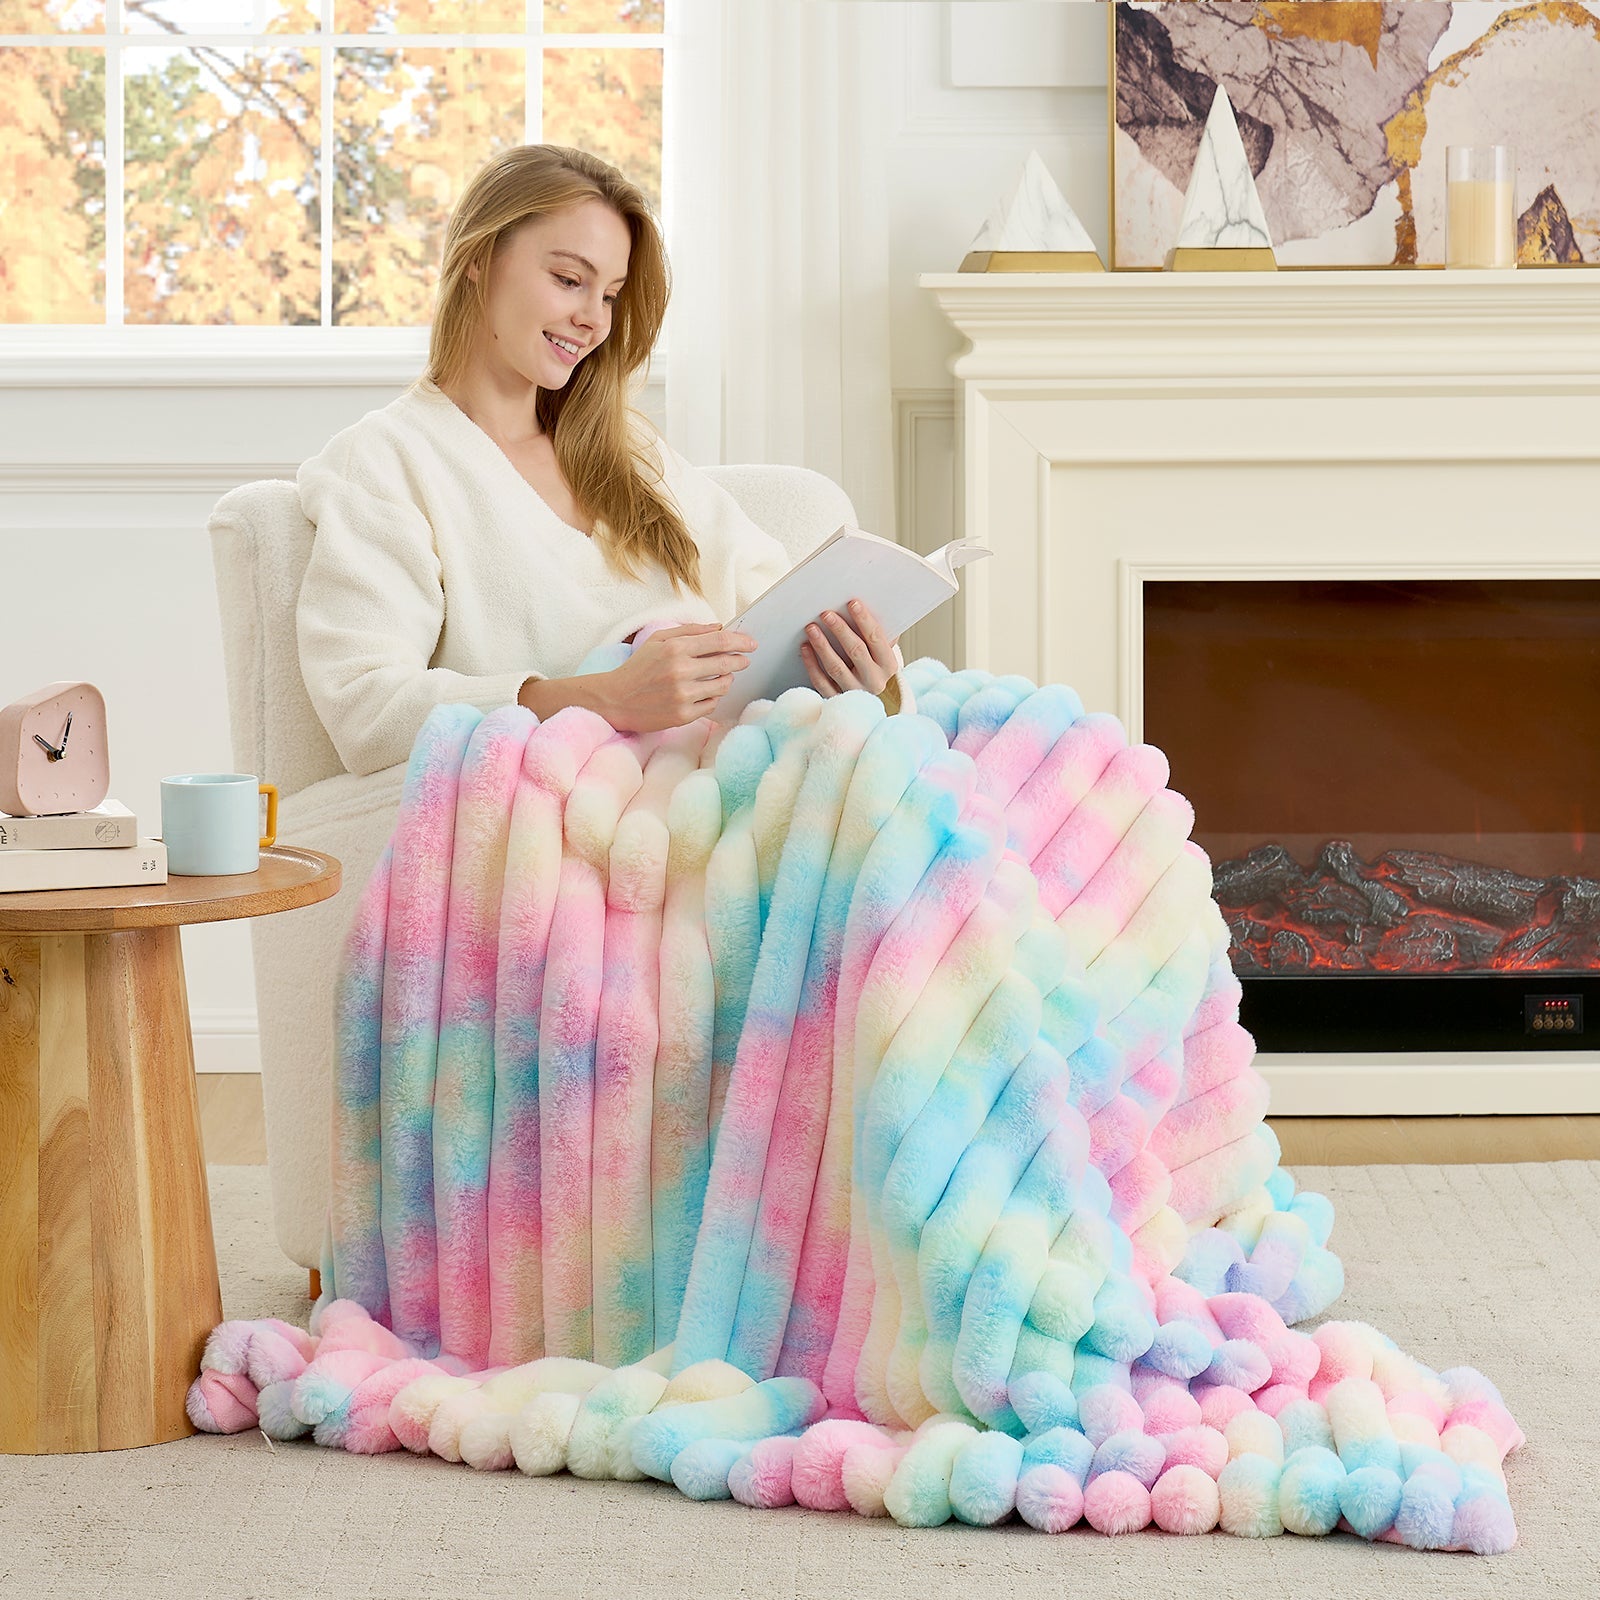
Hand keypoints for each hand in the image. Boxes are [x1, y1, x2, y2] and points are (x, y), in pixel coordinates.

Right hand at [595, 622, 755, 731]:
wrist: (615, 700)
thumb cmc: (638, 668)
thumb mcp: (658, 641)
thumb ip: (689, 631)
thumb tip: (718, 627)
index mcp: (675, 649)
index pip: (719, 641)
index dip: (740, 641)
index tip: (751, 644)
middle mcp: (680, 671)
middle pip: (726, 663)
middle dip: (740, 661)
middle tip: (743, 660)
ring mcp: (683, 695)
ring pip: (722, 686)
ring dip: (726, 680)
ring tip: (721, 677)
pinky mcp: (683, 716)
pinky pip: (711, 705)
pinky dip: (713, 698)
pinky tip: (705, 693)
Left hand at [801, 599, 898, 697]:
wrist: (871, 704)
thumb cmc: (875, 669)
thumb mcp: (883, 654)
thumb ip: (880, 635)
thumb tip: (870, 607)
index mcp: (888, 666)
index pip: (876, 639)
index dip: (864, 620)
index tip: (852, 603)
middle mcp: (874, 680)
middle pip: (856, 651)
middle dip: (840, 630)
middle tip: (826, 614)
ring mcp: (855, 692)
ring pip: (836, 667)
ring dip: (822, 645)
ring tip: (811, 628)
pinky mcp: (837, 700)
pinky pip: (821, 682)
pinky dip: (811, 665)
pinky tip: (805, 648)